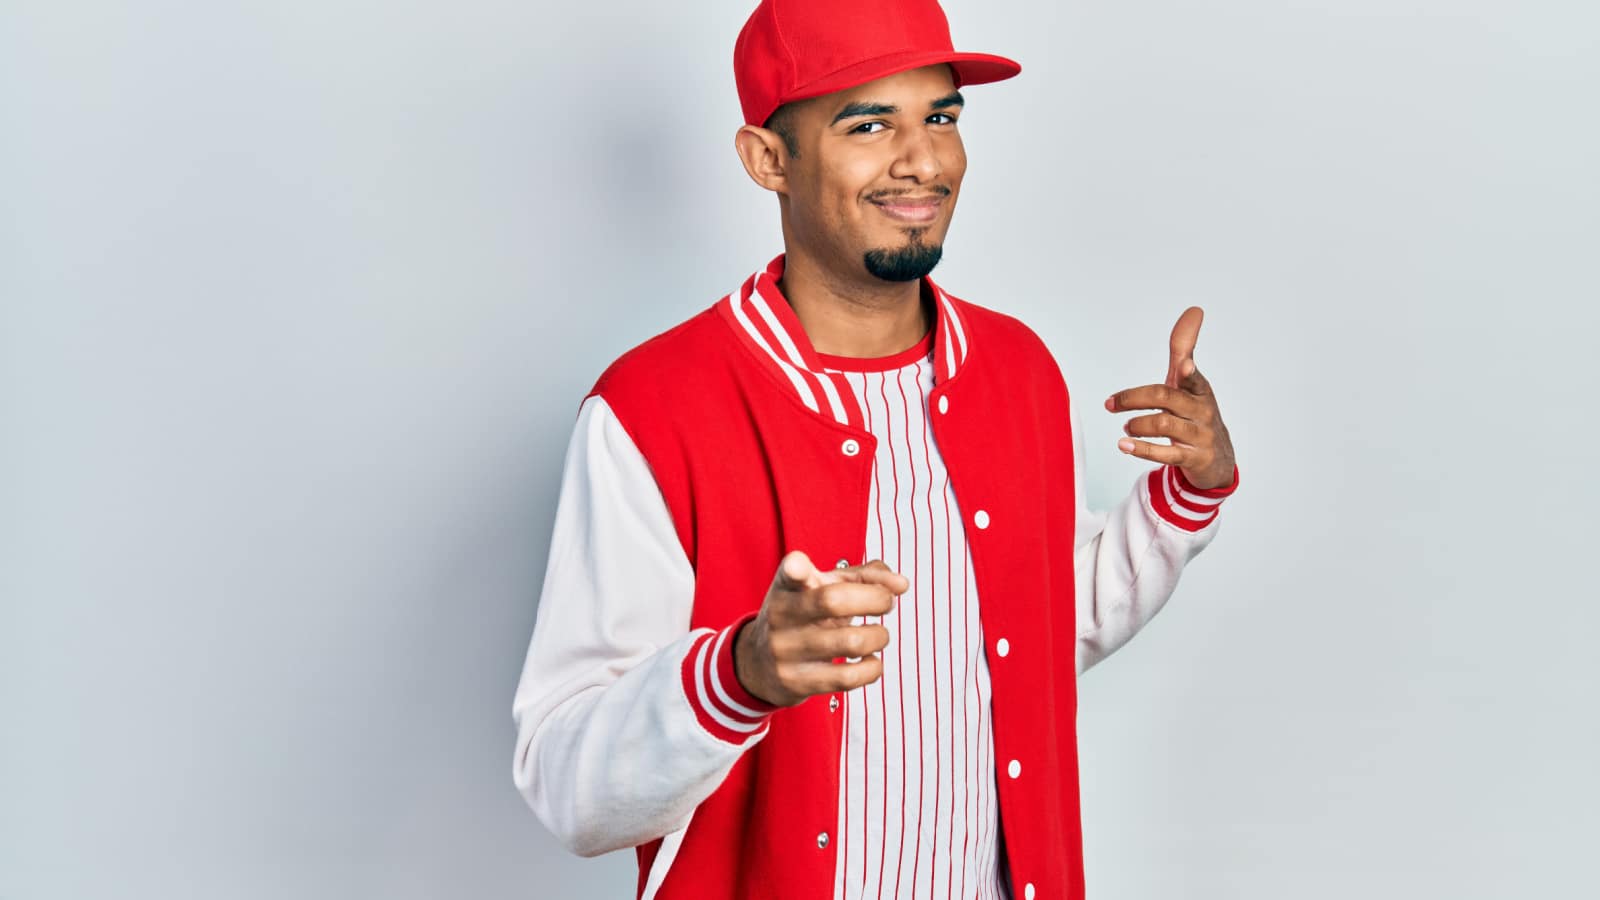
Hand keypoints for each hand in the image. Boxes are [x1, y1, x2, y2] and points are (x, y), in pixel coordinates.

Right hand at [733, 550, 908, 706]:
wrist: (759, 663)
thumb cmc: (804, 617)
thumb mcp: (823, 587)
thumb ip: (865, 577)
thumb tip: (901, 584)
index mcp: (787, 586)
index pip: (789, 573)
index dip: (795, 569)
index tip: (799, 566)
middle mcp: (782, 615)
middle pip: (833, 602)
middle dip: (875, 599)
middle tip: (886, 603)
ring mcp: (786, 651)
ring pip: (850, 642)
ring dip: (880, 636)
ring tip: (879, 635)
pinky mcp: (797, 682)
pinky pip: (848, 678)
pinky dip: (872, 668)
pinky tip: (870, 660)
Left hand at [1103, 306, 1236, 489]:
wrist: (1218, 458)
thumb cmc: (1196, 413)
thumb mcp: (1190, 381)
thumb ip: (1184, 348)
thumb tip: (1194, 310)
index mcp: (1199, 389)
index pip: (1194, 377)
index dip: (1188, 371)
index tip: (1184, 365)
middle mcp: (1201, 410)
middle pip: (1167, 398)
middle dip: (1135, 398)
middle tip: (1112, 404)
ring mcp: (1200, 435)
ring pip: (1165, 425)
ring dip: (1138, 425)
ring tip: (1126, 427)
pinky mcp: (1194, 458)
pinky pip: (1167, 454)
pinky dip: (1143, 449)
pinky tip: (1124, 446)